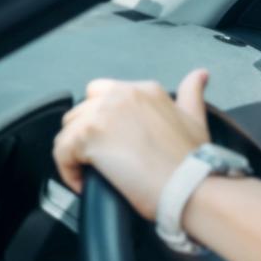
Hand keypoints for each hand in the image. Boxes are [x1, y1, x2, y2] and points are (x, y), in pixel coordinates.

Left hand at [53, 69, 210, 219]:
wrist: (187, 185)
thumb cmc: (193, 160)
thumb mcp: (196, 119)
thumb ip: (192, 93)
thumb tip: (199, 75)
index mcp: (145, 90)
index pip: (104, 94)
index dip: (103, 121)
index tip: (111, 142)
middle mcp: (122, 95)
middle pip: (82, 111)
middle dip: (86, 136)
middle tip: (101, 160)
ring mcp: (103, 114)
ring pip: (68, 131)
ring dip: (75, 154)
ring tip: (92, 174)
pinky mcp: (89, 136)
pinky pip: (61, 152)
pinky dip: (68, 171)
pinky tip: (84, 184)